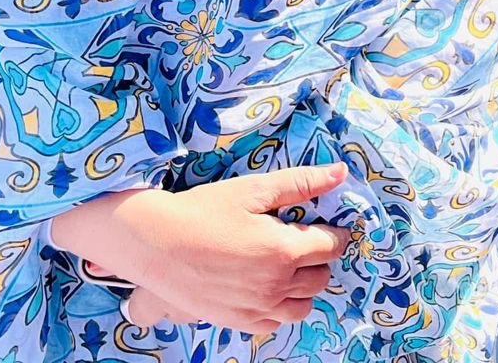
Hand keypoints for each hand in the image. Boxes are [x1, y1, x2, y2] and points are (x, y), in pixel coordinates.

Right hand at [51, 162, 349, 333]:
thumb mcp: (253, 189)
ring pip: (303, 307)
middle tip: (303, 240)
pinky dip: (281, 307)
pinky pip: (276, 323)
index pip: (330, 246)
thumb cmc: (204, 210)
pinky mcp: (239, 322)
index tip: (331, 225)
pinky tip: (266, 286)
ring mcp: (258, 309)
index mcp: (284, 251)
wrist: (157, 244)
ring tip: (286, 265)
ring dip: (304, 286)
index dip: (335, 233)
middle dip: (319, 257)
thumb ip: (300, 183)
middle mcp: (276, 286)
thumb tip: (341, 173)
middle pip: (320, 278)